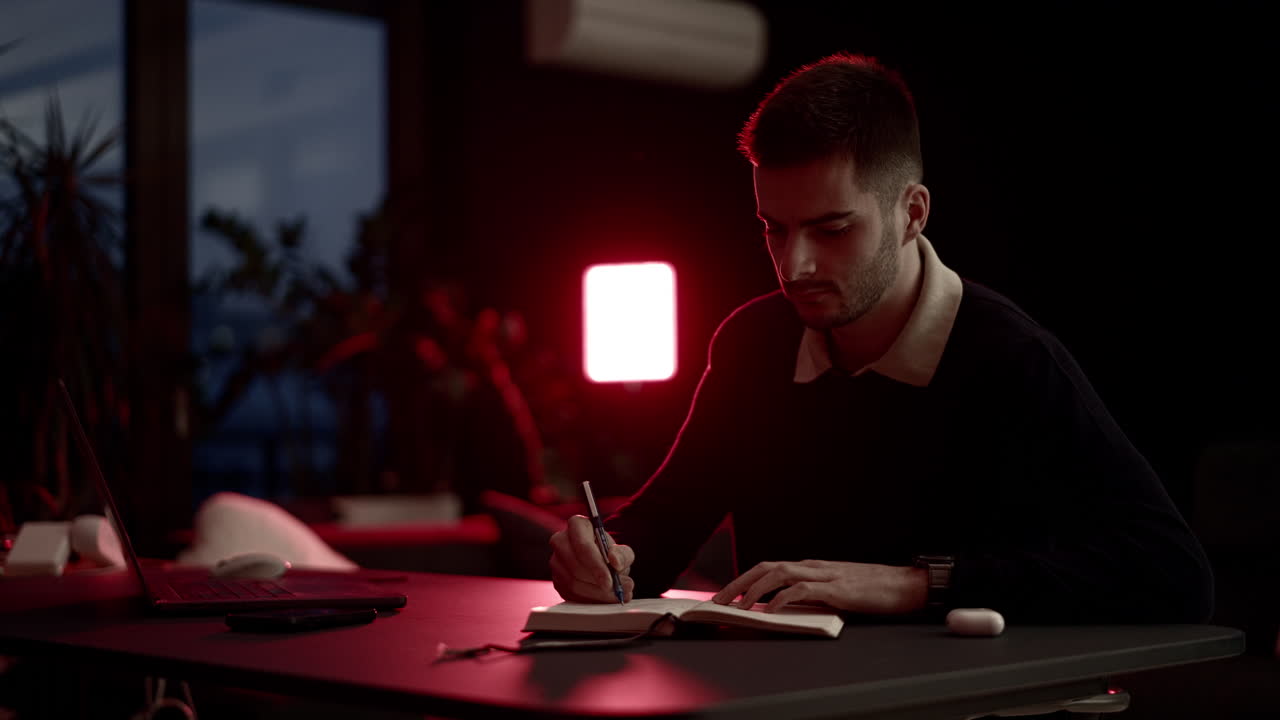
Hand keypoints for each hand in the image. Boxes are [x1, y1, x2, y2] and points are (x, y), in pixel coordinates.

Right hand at [549, 515, 635, 602]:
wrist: (601, 563)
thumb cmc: (610, 553)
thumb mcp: (622, 551)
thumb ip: (622, 555)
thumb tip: (616, 562)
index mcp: (577, 525)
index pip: (583, 546)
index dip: (596, 566)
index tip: (610, 582)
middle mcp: (560, 541)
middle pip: (575, 567)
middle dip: (598, 583)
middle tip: (617, 591)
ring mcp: (555, 562)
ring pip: (573, 583)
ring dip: (596, 594)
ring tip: (616, 594)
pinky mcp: (556, 580)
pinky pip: (570, 595)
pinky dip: (589, 600)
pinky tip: (604, 598)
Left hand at [712, 559, 927, 614]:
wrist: (906, 584)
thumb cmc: (873, 590)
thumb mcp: (836, 591)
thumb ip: (812, 596)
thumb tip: (783, 608)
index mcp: (811, 567)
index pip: (769, 568)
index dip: (744, 579)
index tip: (726, 594)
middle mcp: (814, 566)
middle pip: (766, 568)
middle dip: (739, 582)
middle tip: (719, 600)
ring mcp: (825, 575)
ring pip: (779, 573)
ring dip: (755, 589)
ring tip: (739, 605)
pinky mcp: (837, 588)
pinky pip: (803, 589)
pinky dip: (783, 597)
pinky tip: (772, 609)